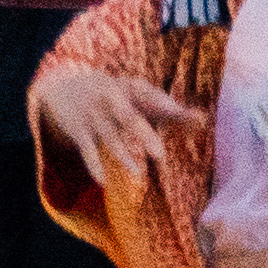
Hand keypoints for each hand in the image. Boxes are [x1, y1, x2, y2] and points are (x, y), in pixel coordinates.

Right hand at [34, 56, 202, 186]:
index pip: (150, 96)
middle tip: (161, 155)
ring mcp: (94, 114)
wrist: (63, 86)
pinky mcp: (78, 129)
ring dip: (122, 155)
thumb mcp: (140, 97)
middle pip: (129, 118)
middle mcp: (111, 99)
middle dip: (144, 134)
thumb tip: (204, 120)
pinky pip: (87, 150)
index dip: (165, 104)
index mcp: (131, 88)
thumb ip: (170, 110)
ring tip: (137, 173)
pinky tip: (104, 182)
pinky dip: (94, 165)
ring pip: (110, 137)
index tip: (184, 115)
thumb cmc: (118, 97)